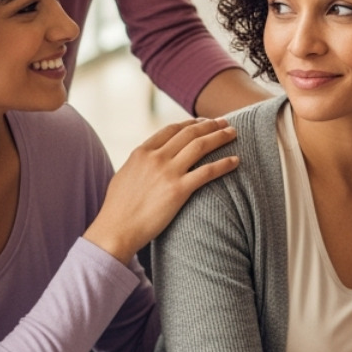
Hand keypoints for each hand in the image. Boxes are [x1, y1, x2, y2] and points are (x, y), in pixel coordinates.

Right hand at [85, 117, 238, 262]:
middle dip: (210, 125)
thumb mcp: (125, 174)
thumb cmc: (118, 208)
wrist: (116, 230)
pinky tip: (235, 161)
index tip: (204, 121)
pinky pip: (207, 172)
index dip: (191, 123)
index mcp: (142, 152)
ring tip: (233, 133)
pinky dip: (224, 164)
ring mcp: (168, 173)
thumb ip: (140, 162)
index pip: (172, 129)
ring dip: (220, 137)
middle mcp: (156, 157)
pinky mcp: (179, 190)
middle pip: (190, 133)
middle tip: (225, 122)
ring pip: (200, 146)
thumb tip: (149, 156)